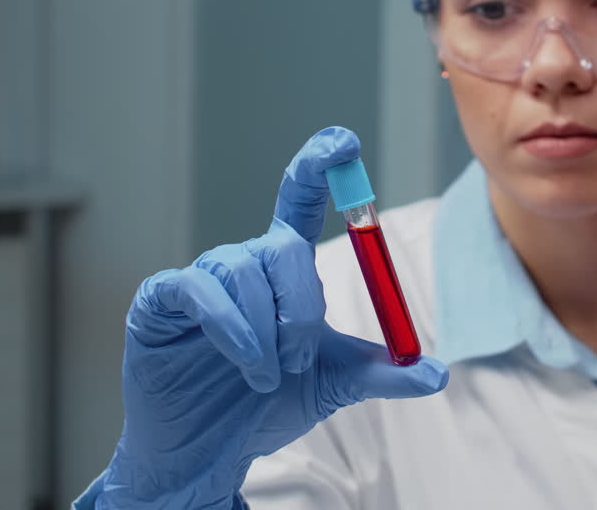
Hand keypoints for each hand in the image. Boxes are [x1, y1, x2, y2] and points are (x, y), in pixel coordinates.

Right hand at [98, 127, 448, 508]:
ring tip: (269, 375)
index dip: (320, 166)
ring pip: (243, 270)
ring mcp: (201, 280)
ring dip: (267, 326)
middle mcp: (244, 264)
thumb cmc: (265, 406)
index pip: (301, 200)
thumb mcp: (334, 385)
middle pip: (281, 246)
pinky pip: (197, 290)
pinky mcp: (161, 302)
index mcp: (285, 270)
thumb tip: (435, 372)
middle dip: (302, 304)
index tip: (345, 143)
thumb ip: (381, 373)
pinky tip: (245, 360)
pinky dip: (230, 325)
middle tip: (301, 358)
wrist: (209, 453)